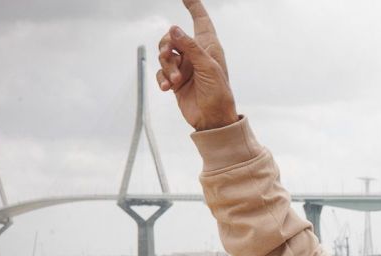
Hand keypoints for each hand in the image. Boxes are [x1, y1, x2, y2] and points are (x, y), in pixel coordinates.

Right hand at [157, 0, 238, 130]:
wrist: (213, 119)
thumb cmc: (219, 94)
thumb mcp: (208, 67)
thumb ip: (190, 47)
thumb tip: (174, 28)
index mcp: (208, 47)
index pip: (200, 20)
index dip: (193, 6)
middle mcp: (195, 54)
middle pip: (172, 38)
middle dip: (167, 47)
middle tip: (169, 58)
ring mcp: (185, 67)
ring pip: (165, 55)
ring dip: (167, 66)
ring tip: (175, 81)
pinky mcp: (175, 80)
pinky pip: (161, 72)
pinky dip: (162, 78)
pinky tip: (167, 87)